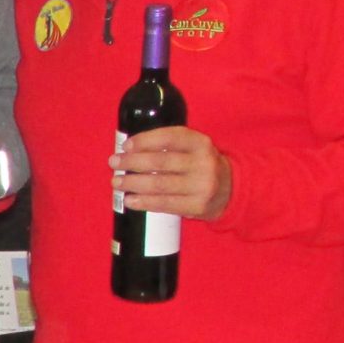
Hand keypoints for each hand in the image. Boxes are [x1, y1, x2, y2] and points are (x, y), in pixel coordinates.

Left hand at [115, 126, 232, 219]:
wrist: (230, 190)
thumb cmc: (199, 165)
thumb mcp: (192, 148)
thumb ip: (168, 145)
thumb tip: (129, 149)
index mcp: (200, 143)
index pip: (170, 137)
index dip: (145, 140)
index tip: (126, 145)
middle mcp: (203, 162)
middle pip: (160, 161)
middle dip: (132, 162)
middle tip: (114, 163)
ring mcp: (202, 185)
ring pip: (159, 184)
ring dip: (133, 183)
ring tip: (117, 182)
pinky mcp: (197, 205)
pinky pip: (165, 204)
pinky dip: (144, 202)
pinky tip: (130, 199)